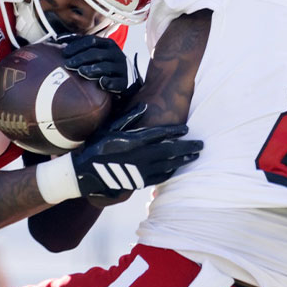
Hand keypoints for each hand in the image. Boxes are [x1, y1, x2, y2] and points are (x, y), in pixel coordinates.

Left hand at [57, 33, 131, 94]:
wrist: (126, 78)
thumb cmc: (105, 63)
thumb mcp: (97, 51)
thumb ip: (80, 45)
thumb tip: (58, 39)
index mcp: (108, 44)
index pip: (91, 41)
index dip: (77, 46)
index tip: (64, 53)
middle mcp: (116, 54)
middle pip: (96, 53)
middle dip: (80, 58)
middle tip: (67, 64)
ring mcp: (121, 68)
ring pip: (106, 67)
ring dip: (92, 69)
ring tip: (81, 72)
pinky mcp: (124, 82)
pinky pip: (116, 82)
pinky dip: (109, 82)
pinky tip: (101, 82)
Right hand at [68, 104, 201, 198]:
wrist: (86, 173)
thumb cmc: (96, 146)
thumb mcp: (109, 127)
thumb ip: (128, 117)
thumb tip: (145, 104)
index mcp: (133, 140)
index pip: (159, 133)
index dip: (175, 130)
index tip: (187, 128)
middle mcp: (139, 156)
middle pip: (170, 150)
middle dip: (187, 147)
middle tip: (201, 144)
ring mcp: (140, 170)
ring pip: (168, 165)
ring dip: (183, 160)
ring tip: (195, 155)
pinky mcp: (138, 181)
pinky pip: (159, 177)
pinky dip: (171, 171)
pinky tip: (178, 167)